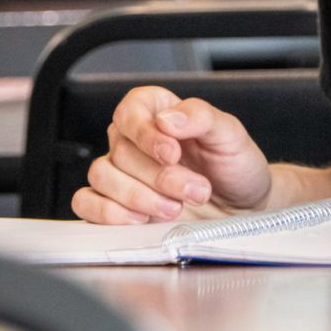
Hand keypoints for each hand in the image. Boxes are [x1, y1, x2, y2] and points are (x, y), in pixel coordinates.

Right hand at [71, 86, 272, 224]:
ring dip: (138, 196)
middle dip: (160, 177)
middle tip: (194, 190)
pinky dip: (108, 213)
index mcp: (157, 111)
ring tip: (174, 208)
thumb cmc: (234, 166)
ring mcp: (123, 173)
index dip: (146, 134)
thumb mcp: (230, 135)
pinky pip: (86, 202)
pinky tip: (140, 219)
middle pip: (120, 151)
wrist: (243, 208)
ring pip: (101, 176)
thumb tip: (167, 118)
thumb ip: (201, 117)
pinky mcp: (117, 204)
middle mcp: (134, 140)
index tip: (172, 153)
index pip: (130, 111)